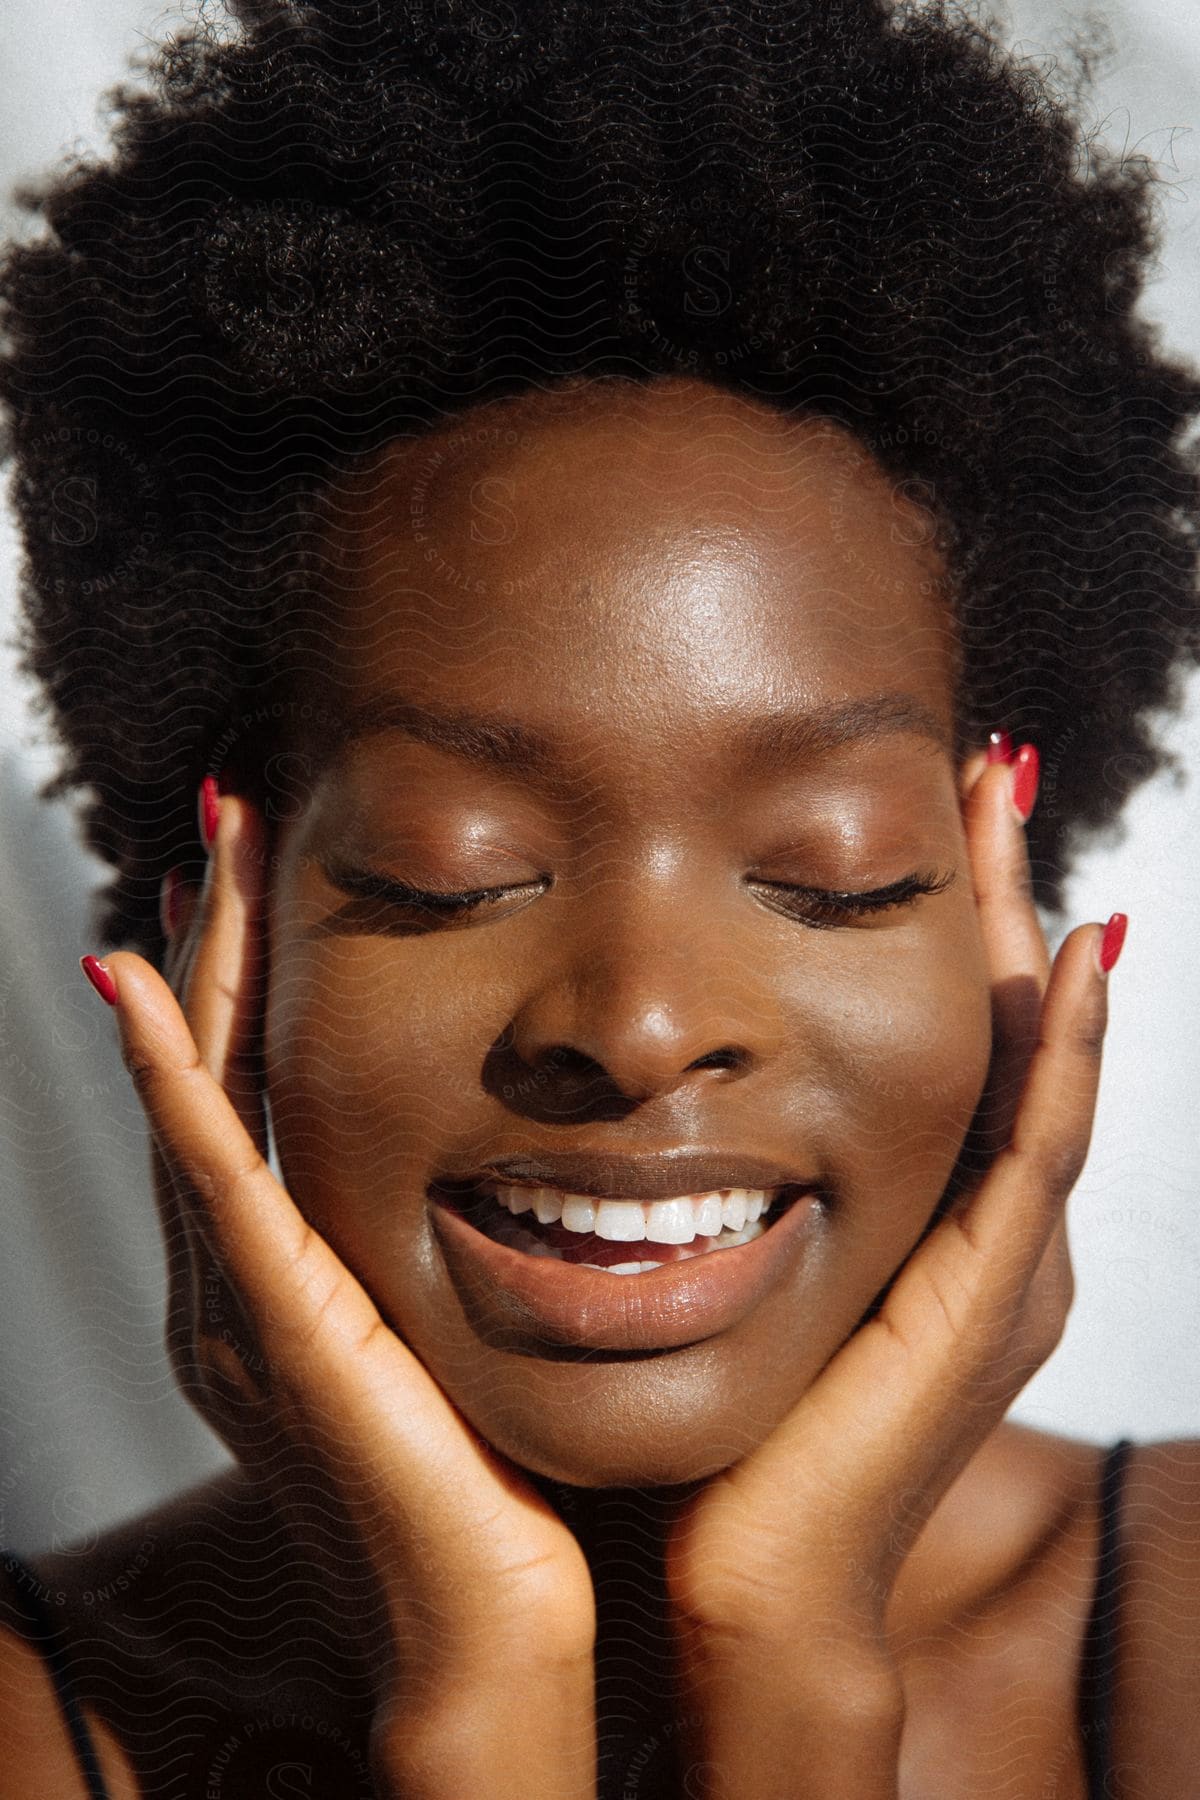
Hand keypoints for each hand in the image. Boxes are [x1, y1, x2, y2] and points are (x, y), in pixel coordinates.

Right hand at [85, 789, 595, 1799]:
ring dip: (204, 969)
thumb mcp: (473, 1335)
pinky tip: (146, 985)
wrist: (494, 1639)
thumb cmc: (503, 1494)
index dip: (253, 980)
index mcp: (288, 1288)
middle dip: (218, 942)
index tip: (272, 872)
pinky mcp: (272, 1329)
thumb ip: (460, 1251)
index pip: (257, 1096)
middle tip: (228, 818)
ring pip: (203, 1099)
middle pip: (213, 1074)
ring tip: (213, 850)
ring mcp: (240, 1310)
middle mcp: (240, 1290)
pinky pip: (210, 1177)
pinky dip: (173, 1079)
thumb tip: (530, 1162)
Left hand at [661, 747, 1123, 1799]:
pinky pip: (1041, 1150)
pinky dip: (1064, 1051)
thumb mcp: (728, 1259)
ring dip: (1031, 934)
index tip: (915, 802)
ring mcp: (1004, 1265)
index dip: (948, 919)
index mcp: (927, 1218)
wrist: (739, 1582)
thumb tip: (641, 1064)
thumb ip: (719, 1169)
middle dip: (1001, 895)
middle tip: (987, 769)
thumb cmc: (719, 1426)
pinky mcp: (995, 1300)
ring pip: (1042, 1064)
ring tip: (1012, 811)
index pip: (956, 1034)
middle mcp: (986, 1230)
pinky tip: (1067, 953)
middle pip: (1011, 1028)